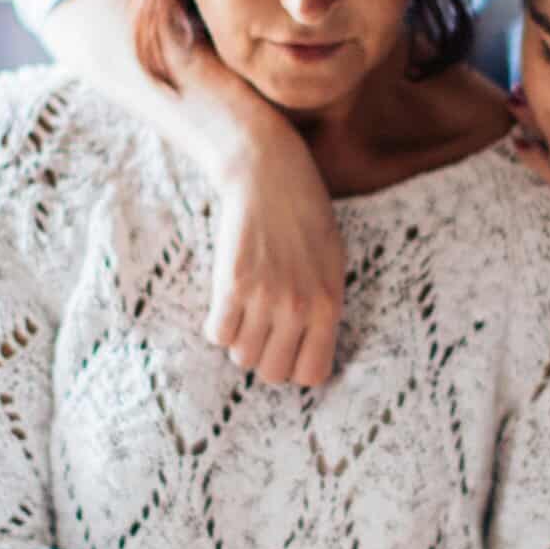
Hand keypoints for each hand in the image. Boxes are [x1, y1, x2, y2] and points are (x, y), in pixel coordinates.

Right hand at [175, 42, 345, 385]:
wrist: (271, 174)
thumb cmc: (304, 216)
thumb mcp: (331, 264)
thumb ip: (322, 308)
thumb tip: (306, 352)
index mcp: (330, 305)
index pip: (312, 375)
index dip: (295, 366)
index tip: (287, 348)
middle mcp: (300, 308)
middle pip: (272, 372)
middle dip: (264, 355)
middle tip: (261, 328)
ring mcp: (266, 298)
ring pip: (242, 356)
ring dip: (239, 339)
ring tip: (244, 310)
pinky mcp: (233, 284)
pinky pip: (217, 334)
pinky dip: (217, 323)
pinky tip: (226, 302)